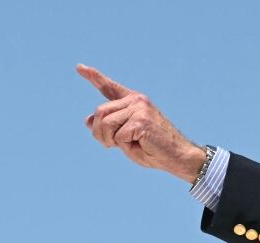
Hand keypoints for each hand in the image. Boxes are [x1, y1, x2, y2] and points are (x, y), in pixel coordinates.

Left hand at [77, 64, 204, 182]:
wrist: (179, 157)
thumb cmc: (155, 150)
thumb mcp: (126, 138)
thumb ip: (110, 127)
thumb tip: (88, 120)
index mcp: (134, 102)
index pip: (110, 88)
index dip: (95, 77)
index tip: (80, 68)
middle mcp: (136, 100)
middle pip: (100, 111)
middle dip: (100, 132)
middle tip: (110, 145)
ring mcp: (139, 108)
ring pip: (105, 123)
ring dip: (109, 140)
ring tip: (126, 146)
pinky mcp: (141, 120)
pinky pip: (118, 135)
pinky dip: (124, 146)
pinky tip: (140, 145)